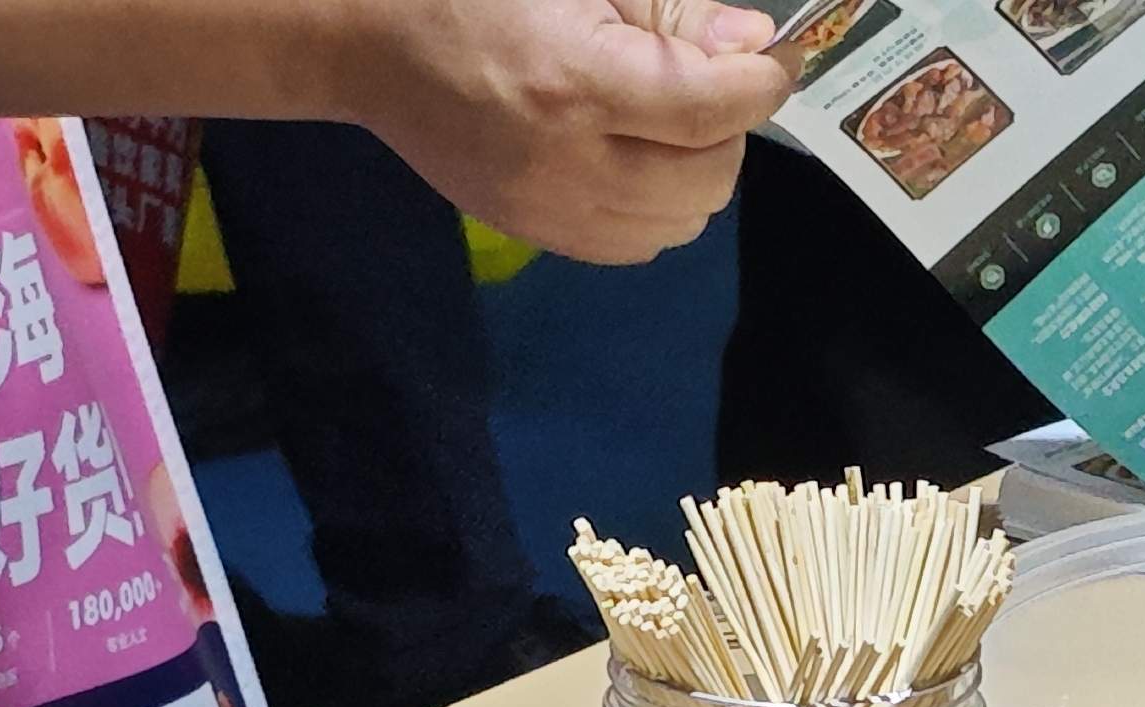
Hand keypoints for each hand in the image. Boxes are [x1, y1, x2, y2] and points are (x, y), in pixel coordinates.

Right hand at [341, 0, 790, 263]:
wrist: (368, 42)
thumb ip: (672, 12)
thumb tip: (752, 46)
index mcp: (576, 82)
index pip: (714, 107)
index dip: (763, 81)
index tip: (775, 58)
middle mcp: (568, 162)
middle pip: (710, 175)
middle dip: (730, 127)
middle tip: (712, 83)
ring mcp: (549, 210)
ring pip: (683, 221)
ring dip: (699, 172)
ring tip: (671, 123)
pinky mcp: (535, 233)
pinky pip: (638, 245)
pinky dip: (661, 208)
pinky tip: (639, 160)